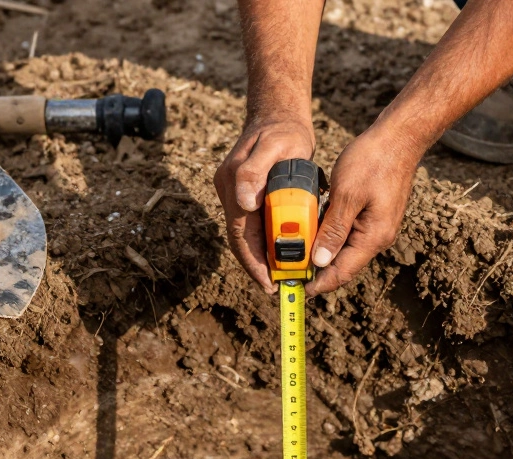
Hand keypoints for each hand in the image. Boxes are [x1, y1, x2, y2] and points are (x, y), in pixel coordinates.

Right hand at [214, 118, 314, 293]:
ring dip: (261, 257)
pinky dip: (264, 242)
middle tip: (278, 288)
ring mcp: (234, 192)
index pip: (239, 233)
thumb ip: (255, 171)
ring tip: (280, 277)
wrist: (278, 115)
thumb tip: (243, 202)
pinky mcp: (243, 194)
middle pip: (240, 239)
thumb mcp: (277, 145)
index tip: (268, 283)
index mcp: (234, 182)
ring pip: (245, 234)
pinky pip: (251, 224)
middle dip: (257, 266)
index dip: (252, 261)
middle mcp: (229, 190)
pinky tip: (278, 254)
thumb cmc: (283, 131)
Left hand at [307, 128, 419, 295]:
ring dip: (322, 253)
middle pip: (343, 265)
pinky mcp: (374, 216)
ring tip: (296, 255)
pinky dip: (330, 236)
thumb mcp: (347, 195)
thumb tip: (321, 262)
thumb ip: (333, 230)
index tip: (295, 289)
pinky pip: (349, 234)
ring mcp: (377, 227)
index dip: (318, 284)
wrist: (399, 137)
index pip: (342, 272)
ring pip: (345, 250)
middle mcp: (378, 238)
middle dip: (317, 271)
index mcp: (373, 237)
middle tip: (288, 272)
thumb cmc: (373, 161)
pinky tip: (312, 230)